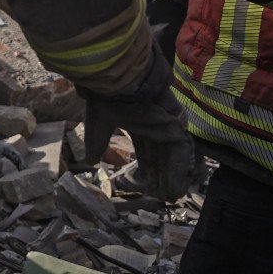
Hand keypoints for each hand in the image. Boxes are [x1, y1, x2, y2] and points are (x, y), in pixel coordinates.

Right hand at [84, 84, 192, 200]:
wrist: (118, 78)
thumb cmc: (106, 95)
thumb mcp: (98, 124)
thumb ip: (96, 142)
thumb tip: (89, 161)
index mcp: (138, 124)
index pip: (146, 153)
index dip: (145, 170)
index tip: (142, 185)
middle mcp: (156, 125)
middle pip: (163, 158)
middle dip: (162, 177)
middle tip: (162, 196)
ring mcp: (168, 125)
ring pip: (176, 157)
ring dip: (175, 177)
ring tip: (172, 195)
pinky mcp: (177, 125)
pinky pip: (183, 153)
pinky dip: (180, 171)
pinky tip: (175, 186)